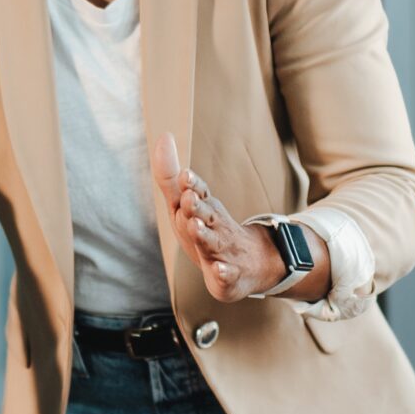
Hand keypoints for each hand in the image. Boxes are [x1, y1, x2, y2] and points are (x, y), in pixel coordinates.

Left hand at [151, 134, 321, 303]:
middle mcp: (217, 227)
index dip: (193, 185)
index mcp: (207, 210)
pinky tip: (218, 269)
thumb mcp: (186, 204)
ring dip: (204, 234)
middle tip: (189, 198)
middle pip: (207, 215)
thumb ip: (170, 176)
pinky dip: (223, 272)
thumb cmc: (210, 231)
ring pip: (213, 242)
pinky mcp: (228, 276)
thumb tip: (163, 137)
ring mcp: (224, 251)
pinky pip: (226, 275)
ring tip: (195, 226)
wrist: (251, 265)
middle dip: (197, 207)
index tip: (185, 175)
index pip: (200, 194)